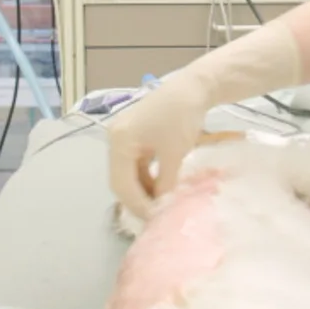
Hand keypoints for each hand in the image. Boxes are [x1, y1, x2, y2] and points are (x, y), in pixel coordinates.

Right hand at [106, 79, 210, 219]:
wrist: (194, 87)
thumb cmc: (182, 117)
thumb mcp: (174, 154)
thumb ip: (164, 183)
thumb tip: (161, 207)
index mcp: (119, 141)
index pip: (121, 183)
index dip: (137, 204)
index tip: (154, 220)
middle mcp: (115, 139)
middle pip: (120, 179)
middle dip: (137, 199)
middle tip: (154, 217)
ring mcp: (124, 137)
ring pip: (128, 173)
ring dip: (142, 190)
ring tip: (159, 206)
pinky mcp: (135, 136)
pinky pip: (136, 164)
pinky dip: (147, 177)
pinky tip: (160, 188)